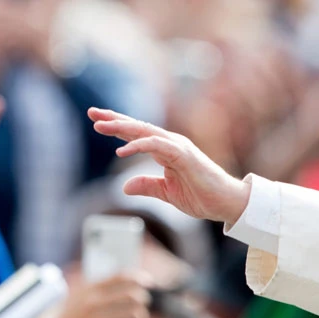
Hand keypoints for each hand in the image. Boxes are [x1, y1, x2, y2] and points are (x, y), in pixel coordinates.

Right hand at [25, 273, 150, 317]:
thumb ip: (102, 287)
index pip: (122, 277)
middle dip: (143, 298)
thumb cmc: (71, 316)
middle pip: (133, 295)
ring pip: (135, 314)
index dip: (139, 277)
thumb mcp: (81, 295)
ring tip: (136, 317)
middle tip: (143, 301)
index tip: (150, 282)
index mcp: (90, 288)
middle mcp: (95, 302)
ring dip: (140, 316)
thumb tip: (132, 279)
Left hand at [88, 108, 250, 223]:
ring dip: (121, 128)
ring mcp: (178, 147)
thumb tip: (124, 187)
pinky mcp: (184, 155)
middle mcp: (171, 143)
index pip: (137, 135)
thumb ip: (147, 186)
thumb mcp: (166, 193)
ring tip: (100, 126)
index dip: (117, 127)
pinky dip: (139, 145)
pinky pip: (157, 146)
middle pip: (138, 127)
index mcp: (166, 150)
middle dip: (114, 119)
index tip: (97, 121)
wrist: (226, 203)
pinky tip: (122, 150)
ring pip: (145, 132)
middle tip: (92, 113)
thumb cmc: (202, 196)